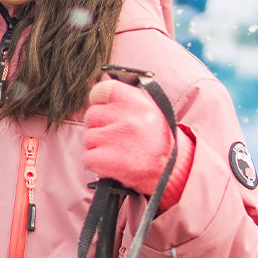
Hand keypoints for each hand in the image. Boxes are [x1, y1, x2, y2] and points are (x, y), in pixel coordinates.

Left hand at [83, 77, 188, 204]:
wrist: (170, 171)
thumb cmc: (158, 140)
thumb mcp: (149, 111)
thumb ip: (125, 99)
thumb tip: (100, 86)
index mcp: (134, 101)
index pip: (101, 90)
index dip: (99, 101)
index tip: (104, 109)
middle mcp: (124, 117)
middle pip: (91, 115)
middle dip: (99, 127)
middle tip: (115, 137)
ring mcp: (113, 138)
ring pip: (88, 138)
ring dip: (98, 147)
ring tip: (118, 152)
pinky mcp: (103, 159)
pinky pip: (87, 157)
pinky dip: (96, 164)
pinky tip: (112, 164)